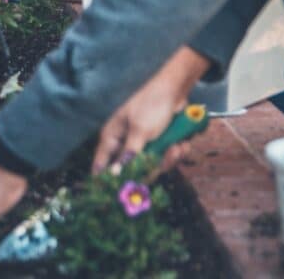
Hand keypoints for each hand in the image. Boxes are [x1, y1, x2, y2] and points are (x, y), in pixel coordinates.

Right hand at [92, 47, 209, 173]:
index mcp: (113, 137)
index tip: (116, 194)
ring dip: (169, 158)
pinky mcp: (159, 142)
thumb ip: (128, 155)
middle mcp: (126, 143)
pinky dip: (176, 150)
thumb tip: (114, 175)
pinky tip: (182, 141)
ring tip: (177, 145)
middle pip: (133, 170)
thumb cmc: (151, 104)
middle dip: (153, 166)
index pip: (102, 163)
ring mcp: (144, 143)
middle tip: (166, 155)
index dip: (106, 179)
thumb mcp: (140, 131)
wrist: (175, 90)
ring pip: (153, 165)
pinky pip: (166, 157)